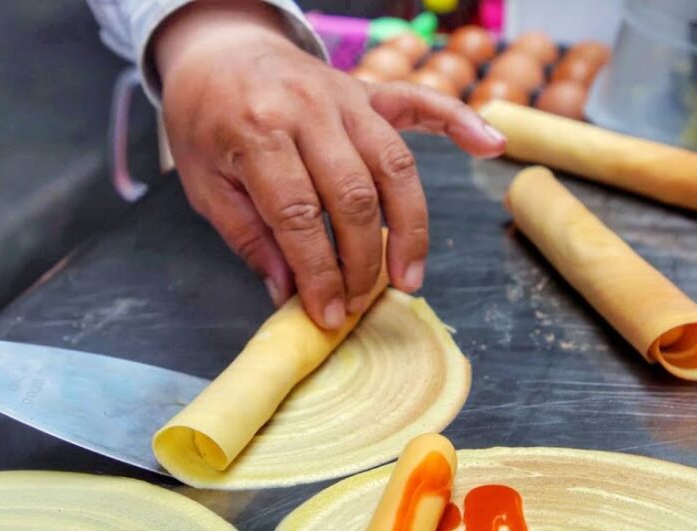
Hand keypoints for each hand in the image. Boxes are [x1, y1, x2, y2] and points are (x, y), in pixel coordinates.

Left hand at [153, 1, 505, 328]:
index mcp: (256, 131)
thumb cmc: (205, 120)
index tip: (328, 315)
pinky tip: (491, 144)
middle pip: (353, 195)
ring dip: (409, 227)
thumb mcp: (204, 184)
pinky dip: (460, 122)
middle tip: (359, 303)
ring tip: (409, 276)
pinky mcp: (368, 90)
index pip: (298, 214)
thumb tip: (288, 293)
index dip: (318, 272)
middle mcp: (307, 109)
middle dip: (363, 261)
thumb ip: (249, 237)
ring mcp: (344, 96)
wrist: (217, 49)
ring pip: (395, 165)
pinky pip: (422, 103)